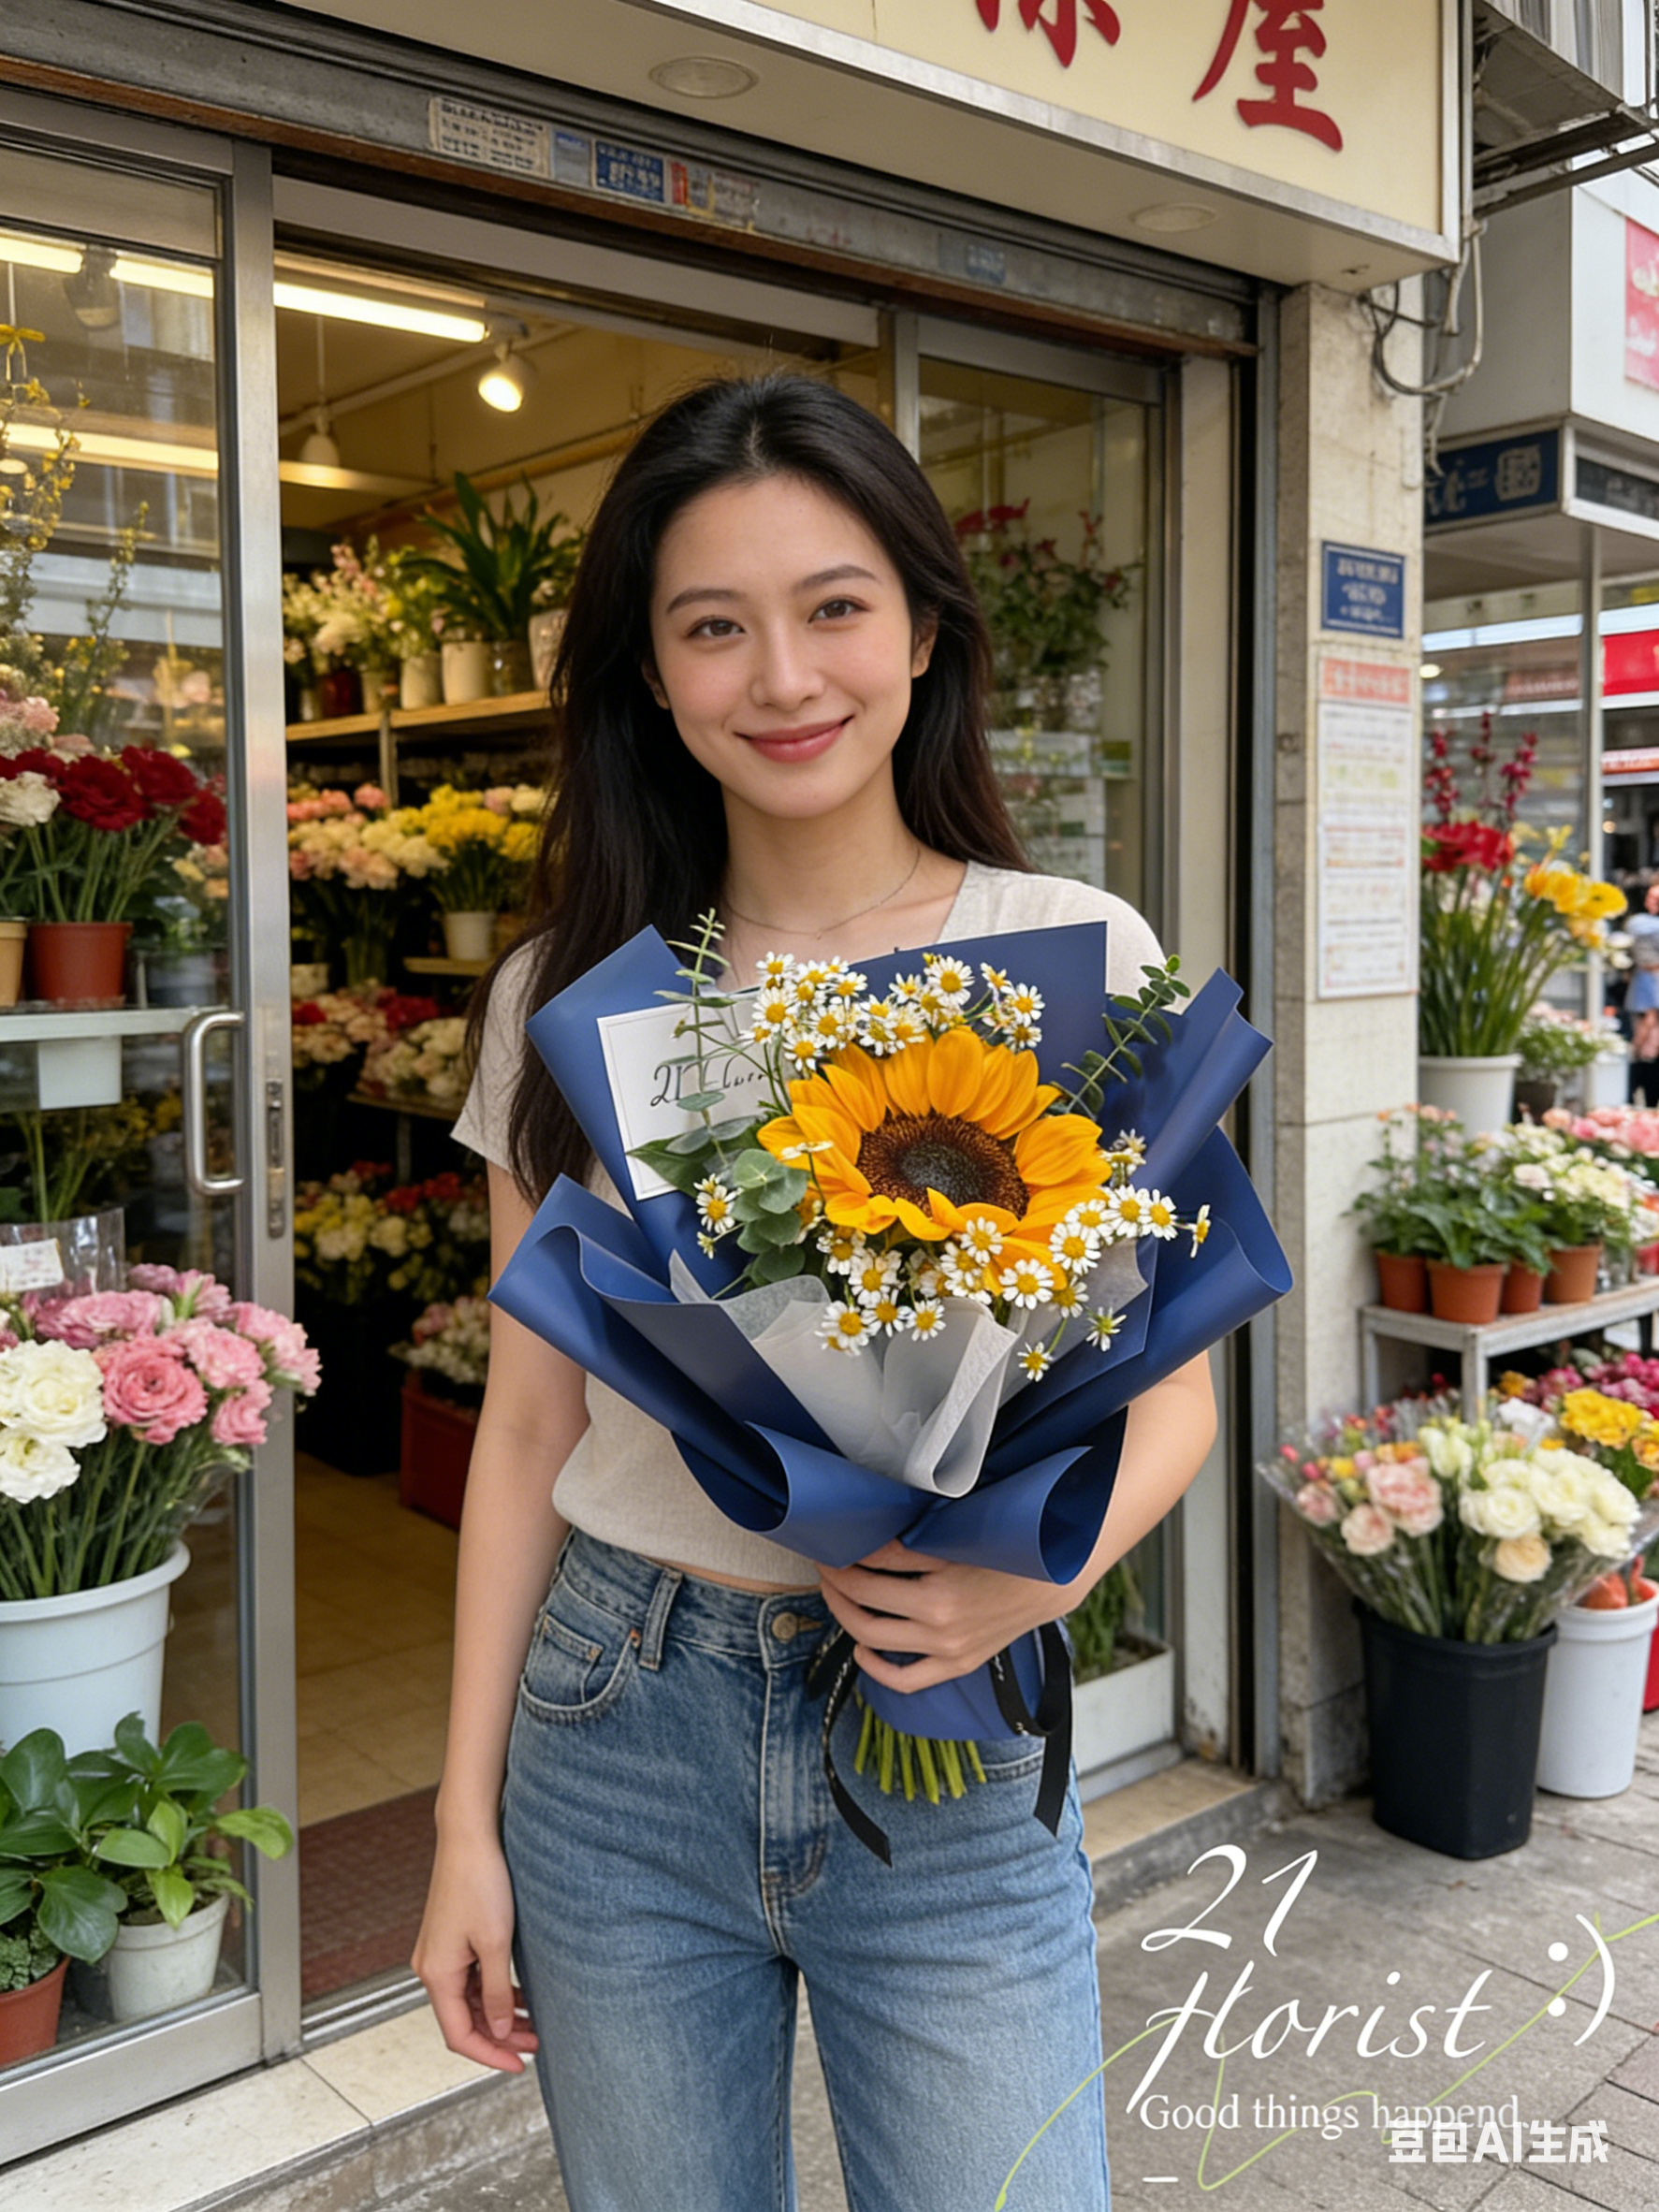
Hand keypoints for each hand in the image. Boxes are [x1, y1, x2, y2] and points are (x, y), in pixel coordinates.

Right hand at [412, 1829, 538, 2074]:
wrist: (470, 1837)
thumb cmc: (480, 1882)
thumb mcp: (495, 1944)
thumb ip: (495, 1993)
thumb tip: (496, 2032)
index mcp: (436, 1974)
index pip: (458, 2036)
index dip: (489, 2055)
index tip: (519, 2066)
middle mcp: (431, 1968)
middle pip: (464, 2020)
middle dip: (499, 2037)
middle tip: (536, 2044)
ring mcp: (439, 1953)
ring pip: (469, 2001)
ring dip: (498, 2015)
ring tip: (533, 2024)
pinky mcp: (450, 1940)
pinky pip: (470, 1980)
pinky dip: (493, 1992)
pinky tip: (519, 1996)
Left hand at [816, 1537, 1078, 1695]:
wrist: (1049, 1583)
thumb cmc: (1003, 1551)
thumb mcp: (956, 1541)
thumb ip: (911, 1544)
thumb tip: (865, 1539)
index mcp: (939, 1590)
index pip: (871, 1572)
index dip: (843, 1558)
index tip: (831, 1546)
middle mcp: (940, 1625)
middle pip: (864, 1605)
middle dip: (836, 1584)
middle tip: (825, 1566)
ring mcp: (948, 1650)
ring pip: (875, 1639)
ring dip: (846, 1615)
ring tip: (837, 1595)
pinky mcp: (957, 1665)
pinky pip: (907, 1680)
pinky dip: (877, 1669)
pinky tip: (862, 1649)